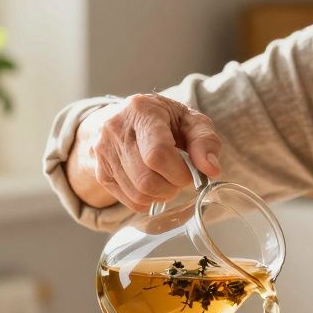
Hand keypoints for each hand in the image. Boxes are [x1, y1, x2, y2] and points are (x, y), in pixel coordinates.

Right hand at [73, 92, 221, 210]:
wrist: (130, 117)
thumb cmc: (166, 120)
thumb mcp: (191, 121)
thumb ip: (205, 141)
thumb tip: (211, 169)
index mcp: (141, 111)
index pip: (157, 154)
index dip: (178, 172)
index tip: (189, 172)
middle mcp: (116, 129)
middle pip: (146, 180)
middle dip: (171, 187)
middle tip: (179, 177)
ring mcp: (104, 152)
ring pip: (138, 194)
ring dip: (161, 195)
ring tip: (167, 180)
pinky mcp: (101, 171)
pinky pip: (129, 201)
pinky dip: (147, 201)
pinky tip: (153, 185)